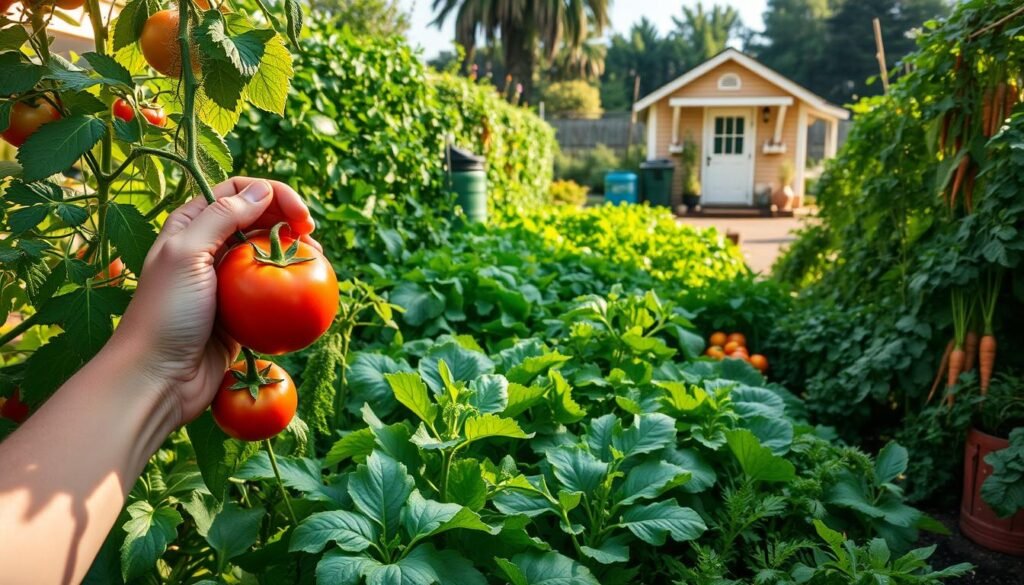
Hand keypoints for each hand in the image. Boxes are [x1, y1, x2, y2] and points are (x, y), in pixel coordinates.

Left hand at [114, 177, 318, 428]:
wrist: (159, 378)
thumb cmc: (166, 313)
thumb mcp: (187, 254)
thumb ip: (222, 216)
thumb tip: (263, 189)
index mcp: (191, 226)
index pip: (238, 191)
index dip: (272, 194)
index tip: (299, 216)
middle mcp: (209, 248)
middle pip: (258, 218)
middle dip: (289, 219)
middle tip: (311, 237)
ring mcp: (227, 281)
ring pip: (269, 253)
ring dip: (296, 251)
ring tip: (317, 260)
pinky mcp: (242, 311)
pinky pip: (273, 290)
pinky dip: (292, 284)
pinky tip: (309, 288)